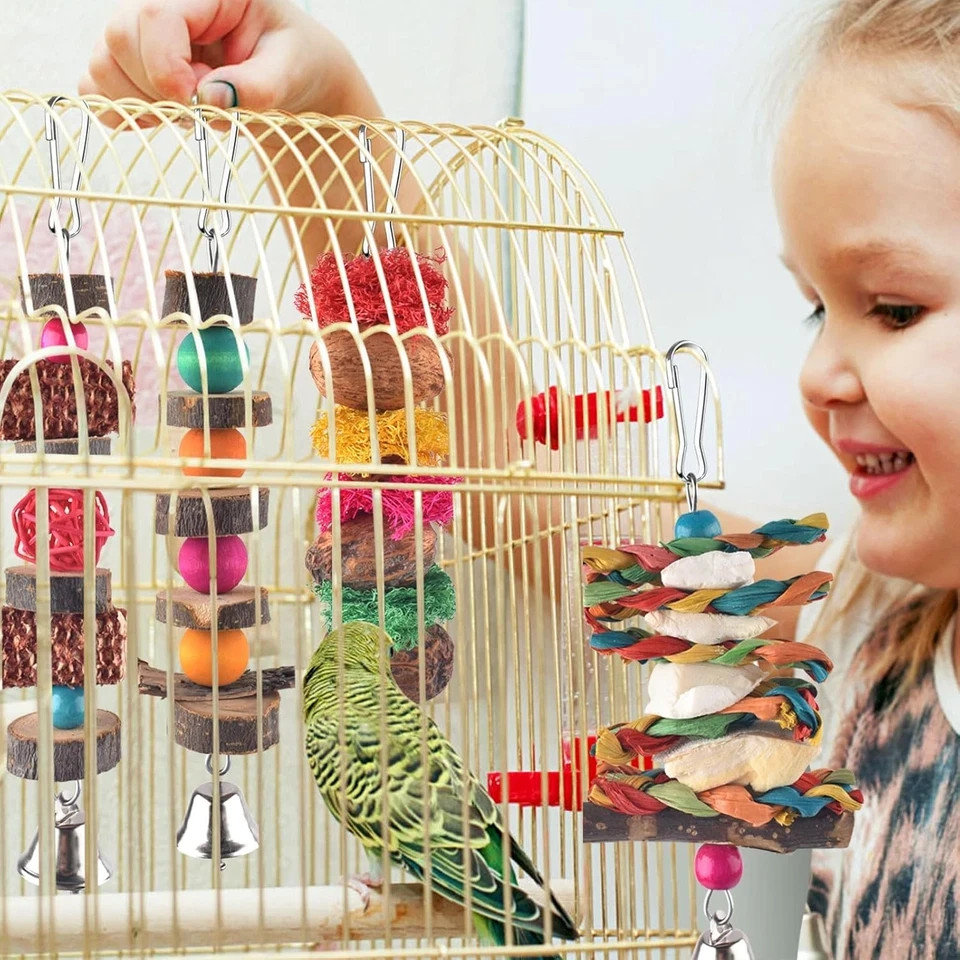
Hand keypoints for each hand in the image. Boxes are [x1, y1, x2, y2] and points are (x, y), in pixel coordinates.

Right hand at [80, 0, 377, 121]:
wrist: (289, 75)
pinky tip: (165, 114)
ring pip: (103, 64)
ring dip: (145, 102)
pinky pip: (96, 86)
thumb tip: (212, 98)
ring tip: (192, 106)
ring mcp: (138, 29)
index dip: (166, 67)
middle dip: (159, 88)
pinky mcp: (127, 60)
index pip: (155, 16)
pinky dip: (126, 111)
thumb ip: (258, 85)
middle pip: (120, 38)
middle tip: (202, 105)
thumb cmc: (293, 62)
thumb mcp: (291, 71)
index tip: (195, 102)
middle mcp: (163, 2)